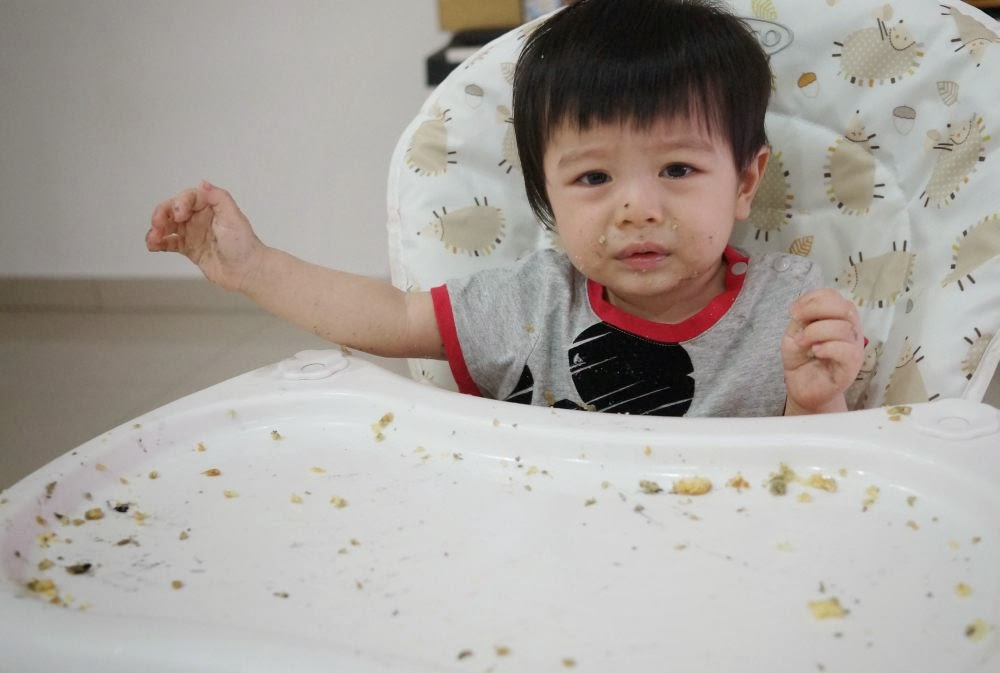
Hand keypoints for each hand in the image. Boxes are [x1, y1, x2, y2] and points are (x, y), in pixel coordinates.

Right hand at [146, 181, 263, 291]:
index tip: (179, 215)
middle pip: (173, 210)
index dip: (179, 203)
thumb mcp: (233, 217)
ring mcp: (193, 233)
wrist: (247, 272)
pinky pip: (169, 243)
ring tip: (153, 238)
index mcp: (211, 207)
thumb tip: (204, 182)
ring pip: (168, 226)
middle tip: (157, 224)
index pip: (188, 198)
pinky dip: (159, 243)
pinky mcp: (189, 248)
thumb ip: (219, 198)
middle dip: (162, 215)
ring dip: (157, 230)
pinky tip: (153, 245)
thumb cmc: (244, 245)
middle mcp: (200, 218)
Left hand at [782, 288, 863, 414]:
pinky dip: (828, 348)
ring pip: (844, 329)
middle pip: (845, 308)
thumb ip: (802, 319)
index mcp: (838, 319)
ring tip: (802, 342)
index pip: (835, 296)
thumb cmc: (801, 359)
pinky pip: (847, 352)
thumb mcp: (795, 333)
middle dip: (816, 309)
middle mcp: (850, 331)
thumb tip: (805, 311)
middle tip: (796, 320)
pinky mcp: (851, 368)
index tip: (793, 310)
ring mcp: (854, 349)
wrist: (802, 388)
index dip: (813, 298)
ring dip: (816, 331)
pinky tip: (815, 352)